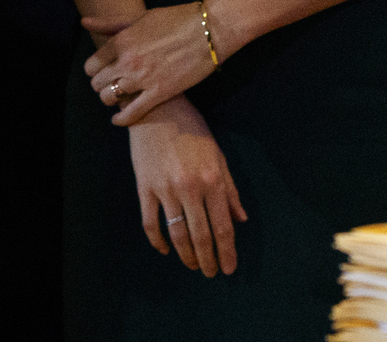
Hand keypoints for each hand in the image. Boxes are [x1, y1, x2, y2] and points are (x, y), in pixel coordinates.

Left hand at [84, 2, 226, 126]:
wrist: (212, 28)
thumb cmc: (178, 19)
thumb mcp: (142, 16)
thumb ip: (110, 22)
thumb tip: (84, 21)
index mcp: (121, 41)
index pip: (91, 66)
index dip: (95, 70)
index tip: (104, 71)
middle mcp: (127, 61)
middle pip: (98, 83)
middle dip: (102, 84)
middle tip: (113, 83)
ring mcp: (143, 78)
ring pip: (109, 98)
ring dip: (111, 99)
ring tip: (119, 96)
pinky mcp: (160, 92)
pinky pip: (131, 113)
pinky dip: (121, 119)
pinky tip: (120, 119)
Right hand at [129, 96, 247, 276]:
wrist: (160, 113)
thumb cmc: (195, 133)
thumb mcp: (219, 157)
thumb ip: (231, 190)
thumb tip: (241, 219)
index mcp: (213, 181)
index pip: (223, 225)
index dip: (227, 250)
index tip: (230, 267)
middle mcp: (191, 189)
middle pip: (201, 234)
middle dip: (208, 258)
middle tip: (212, 273)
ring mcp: (165, 190)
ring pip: (176, 233)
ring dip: (186, 254)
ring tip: (193, 266)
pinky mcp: (145, 189)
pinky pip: (150, 223)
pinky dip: (158, 241)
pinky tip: (166, 250)